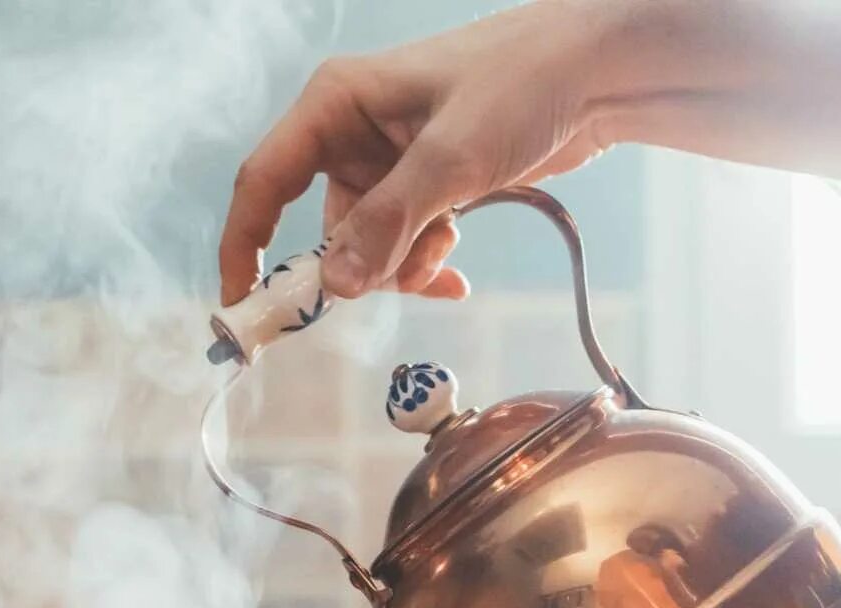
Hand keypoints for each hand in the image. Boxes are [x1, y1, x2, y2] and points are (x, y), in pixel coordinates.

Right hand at [220, 0, 631, 303]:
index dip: (244, 244)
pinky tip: (456, 272)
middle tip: (393, 284)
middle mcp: (353, 132)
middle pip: (324, 225)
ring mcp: (391, 159)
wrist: (598, 71)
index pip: (264, 181)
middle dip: (357, 266)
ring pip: (369, 243)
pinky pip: (404, 240)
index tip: (242, 304)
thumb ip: (389, 222)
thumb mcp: (451, 157)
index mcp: (336, 104)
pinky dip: (425, 262)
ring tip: (448, 255)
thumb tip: (336, 285)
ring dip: (402, 266)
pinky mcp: (428, 180)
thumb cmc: (520, 83)